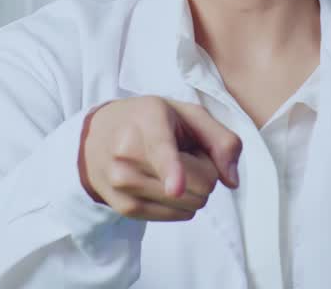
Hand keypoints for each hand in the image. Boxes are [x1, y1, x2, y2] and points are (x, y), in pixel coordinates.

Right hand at [79, 96, 241, 220]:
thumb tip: (231, 181)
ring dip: (192, 189)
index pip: (162, 150)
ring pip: (187, 204)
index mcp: (147, 120)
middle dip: (203, 171)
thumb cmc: (151, 121)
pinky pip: (176, 216)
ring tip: (168, 167)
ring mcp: (121, 184)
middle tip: (183, 153)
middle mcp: (127, 153)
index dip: (171, 170)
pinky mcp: (124, 208)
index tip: (175, 188)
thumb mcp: (189, 115)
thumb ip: (221, 140)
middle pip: (196, 184)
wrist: (98, 137)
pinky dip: (180, 203)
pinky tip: (161, 183)